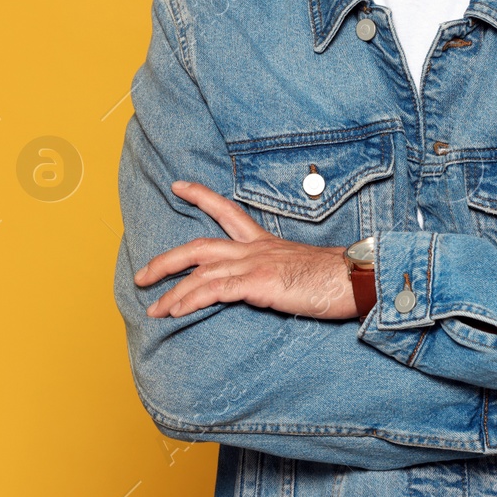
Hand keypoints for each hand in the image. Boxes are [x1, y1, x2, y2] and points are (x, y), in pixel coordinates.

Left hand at [133, 180, 355, 319]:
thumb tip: (269, 287)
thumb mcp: (298, 270)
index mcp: (263, 243)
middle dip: (167, 260)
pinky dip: (190, 300)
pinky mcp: (257, 283)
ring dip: (172, 291)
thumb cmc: (333, 278)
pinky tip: (175, 311)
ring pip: (201, 272)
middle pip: (200, 246)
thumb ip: (276, 274)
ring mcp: (254, 264)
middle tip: (141, 274)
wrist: (354, 279)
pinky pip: (214, 291)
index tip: (178, 185)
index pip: (227, 211)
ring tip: (153, 308)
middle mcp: (254, 249)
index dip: (201, 196)